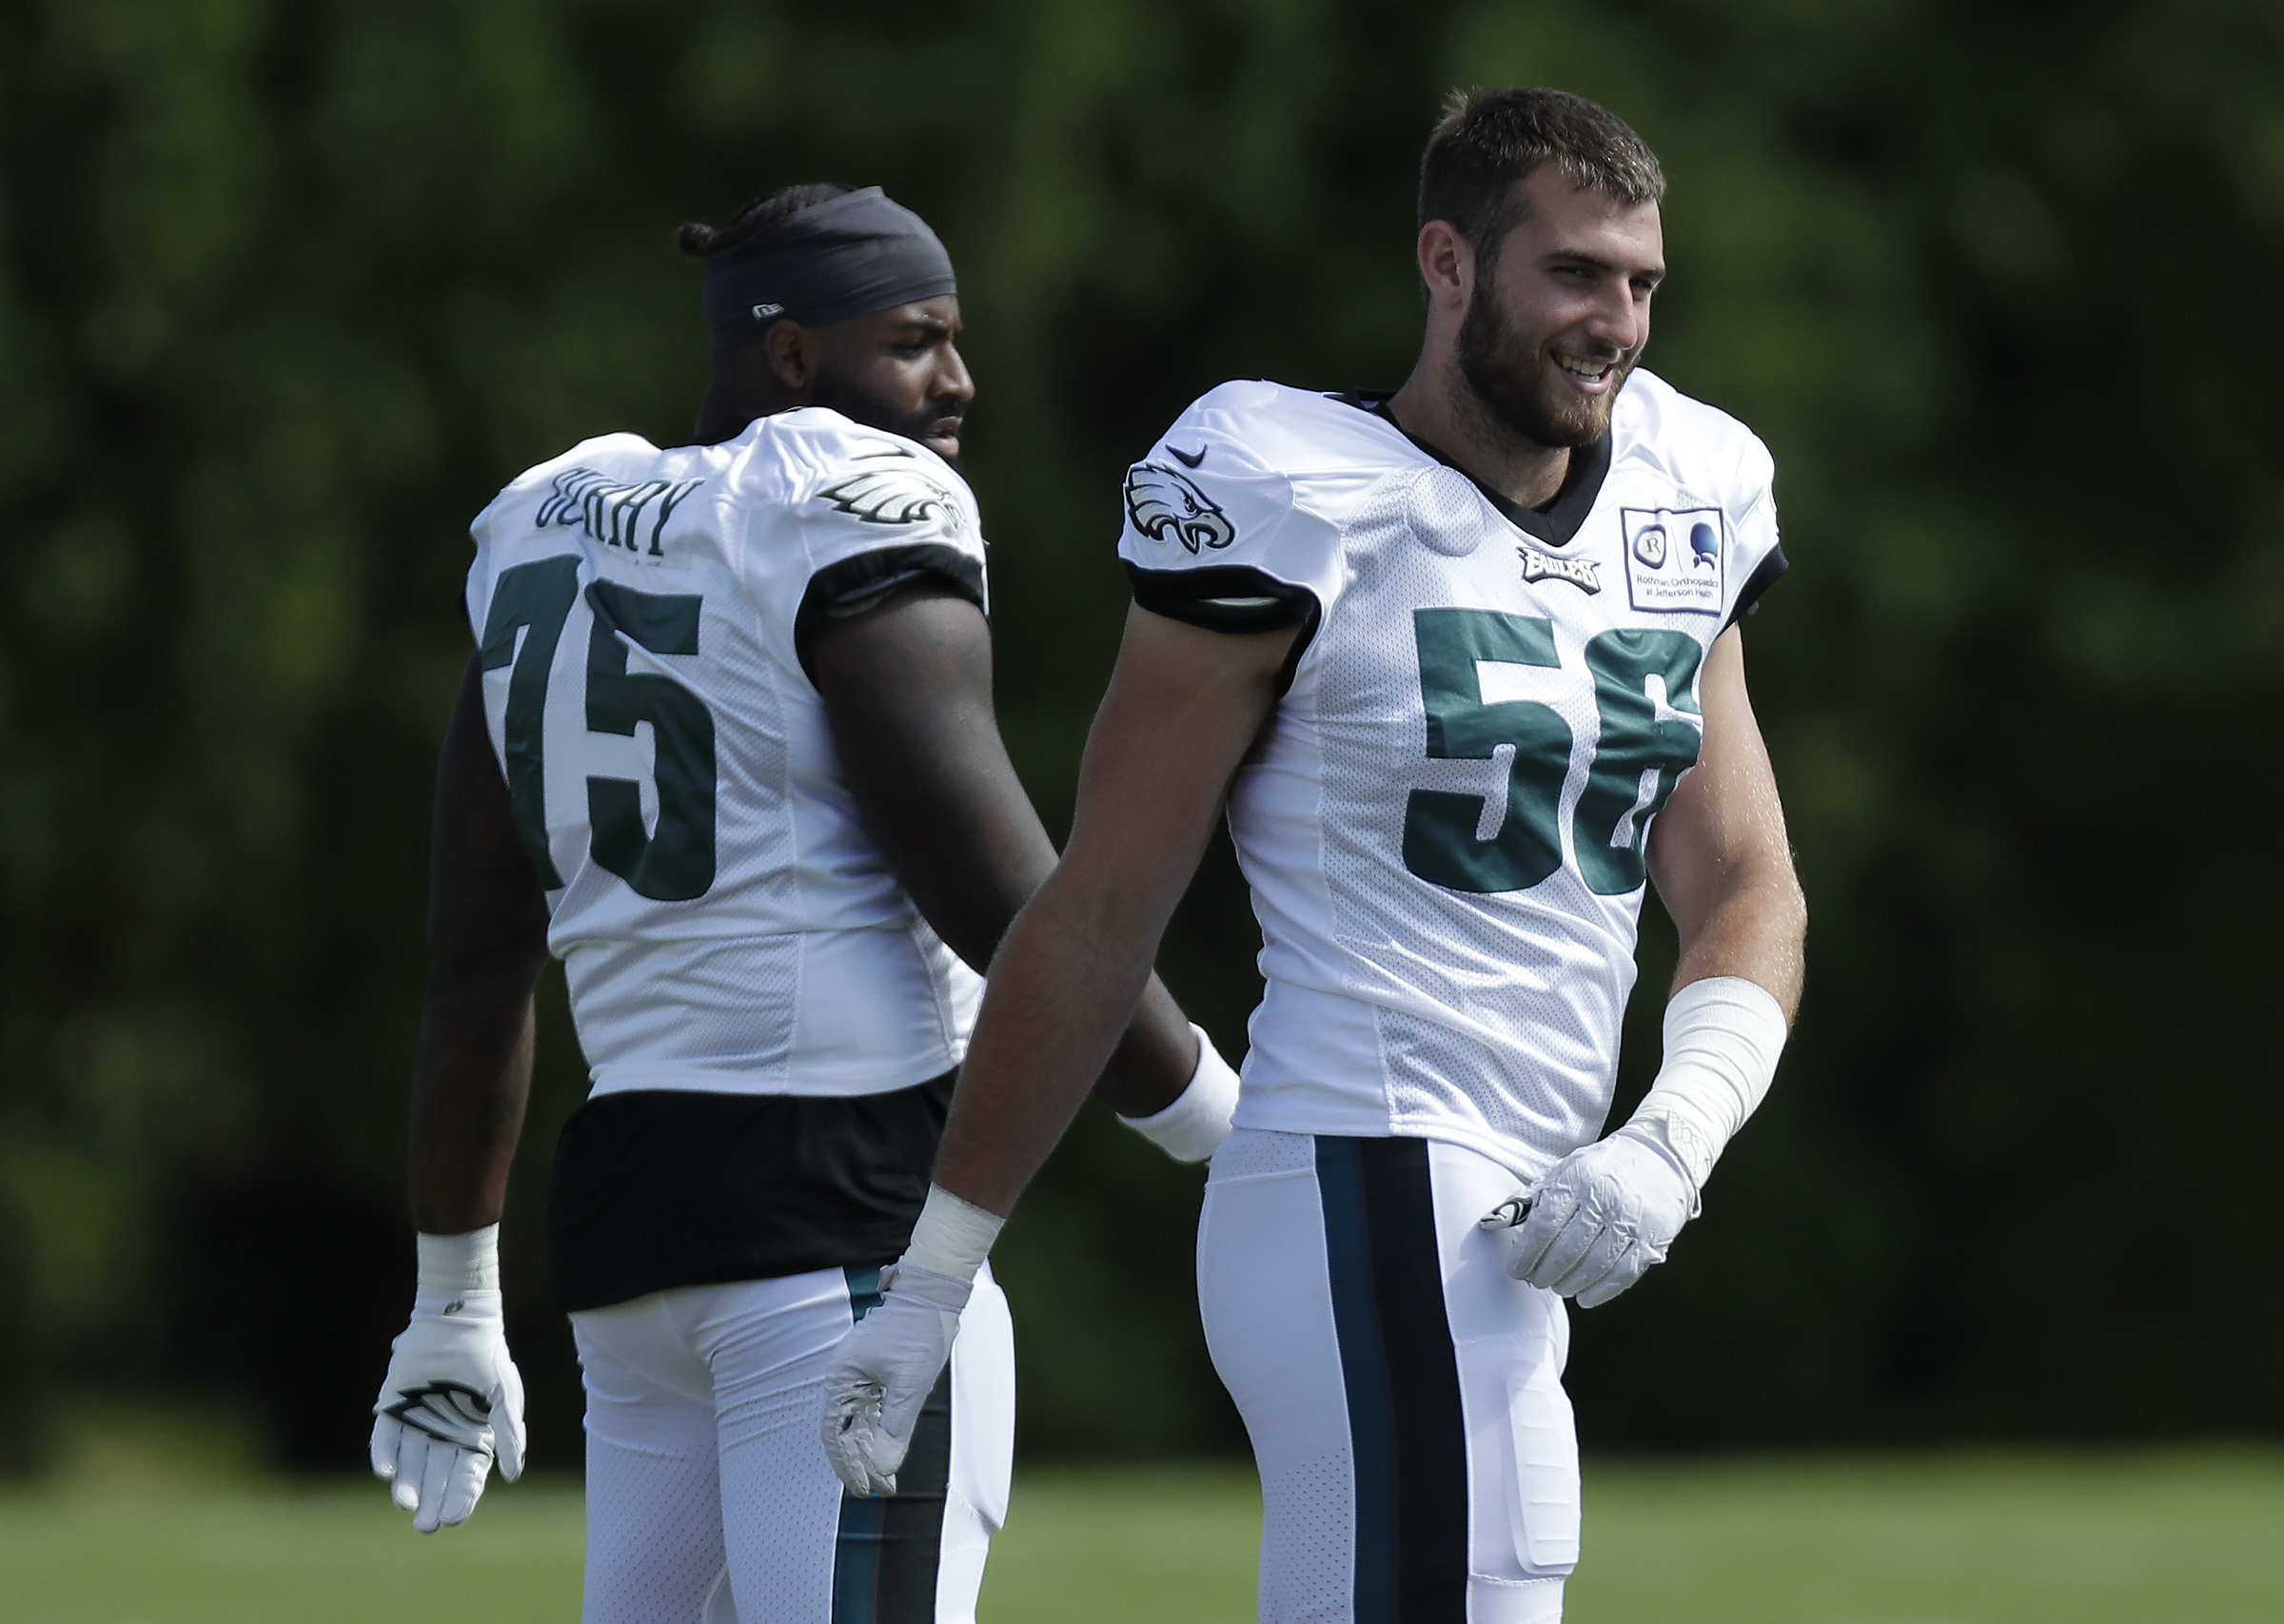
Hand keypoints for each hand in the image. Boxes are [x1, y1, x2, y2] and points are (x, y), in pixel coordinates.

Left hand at [370, 1288, 525, 1530]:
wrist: (458, 1320)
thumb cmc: (486, 1358)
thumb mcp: (504, 1396)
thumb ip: (509, 1434)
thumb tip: (514, 1476)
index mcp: (471, 1436)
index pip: (465, 1476)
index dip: (460, 1498)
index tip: (454, 1519)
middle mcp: (441, 1435)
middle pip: (435, 1477)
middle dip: (431, 1501)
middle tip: (425, 1526)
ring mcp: (415, 1423)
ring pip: (409, 1464)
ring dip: (406, 1485)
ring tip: (405, 1504)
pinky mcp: (391, 1407)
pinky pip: (384, 1437)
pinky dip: (383, 1454)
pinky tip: (385, 1473)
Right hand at [820, 1261, 969, 1496]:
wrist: (933, 1294)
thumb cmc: (920, 1331)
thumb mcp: (911, 1383)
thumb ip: (896, 1425)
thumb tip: (884, 1467)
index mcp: (842, 1377)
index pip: (835, 1433)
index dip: (847, 1465)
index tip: (862, 1490)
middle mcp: (843, 1377)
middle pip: (844, 1430)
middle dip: (859, 1463)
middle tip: (880, 1490)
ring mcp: (857, 1374)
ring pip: (857, 1421)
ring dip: (869, 1450)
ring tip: (886, 1479)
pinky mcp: (873, 1373)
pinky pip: (870, 1409)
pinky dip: (878, 1431)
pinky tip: (889, 1450)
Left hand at [1482, 1123, 1696, 1307]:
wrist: (1660, 1158)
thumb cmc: (1601, 1169)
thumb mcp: (1563, 1172)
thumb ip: (1529, 1200)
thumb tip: (1490, 1223)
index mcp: (1579, 1178)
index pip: (1544, 1225)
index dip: (1526, 1254)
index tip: (1516, 1270)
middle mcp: (1607, 1198)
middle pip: (1567, 1250)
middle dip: (1545, 1272)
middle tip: (1535, 1281)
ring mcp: (1632, 1220)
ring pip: (1594, 1266)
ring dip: (1569, 1284)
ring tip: (1557, 1286)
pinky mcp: (1653, 1239)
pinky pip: (1623, 1274)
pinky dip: (1601, 1292)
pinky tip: (1584, 1297)